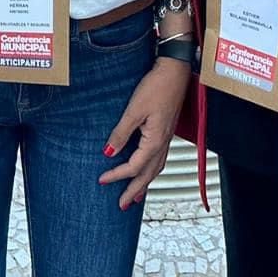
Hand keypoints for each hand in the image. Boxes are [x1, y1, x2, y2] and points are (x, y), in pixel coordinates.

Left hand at [99, 58, 190, 209]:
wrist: (175, 71)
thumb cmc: (157, 86)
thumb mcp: (134, 110)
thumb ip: (121, 133)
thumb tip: (109, 152)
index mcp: (155, 141)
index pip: (134, 166)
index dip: (117, 175)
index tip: (102, 180)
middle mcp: (163, 143)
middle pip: (148, 175)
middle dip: (135, 191)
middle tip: (123, 205)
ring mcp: (167, 138)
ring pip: (156, 168)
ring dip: (145, 183)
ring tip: (137, 195)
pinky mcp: (167, 130)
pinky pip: (159, 158)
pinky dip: (151, 169)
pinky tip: (147, 168)